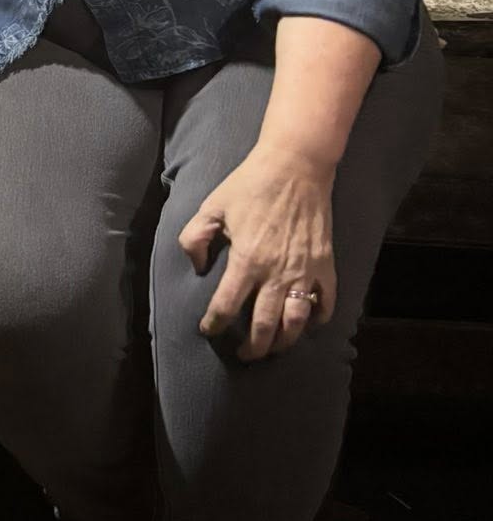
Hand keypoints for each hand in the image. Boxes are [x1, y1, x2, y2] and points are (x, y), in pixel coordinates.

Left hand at [178, 143, 336, 361]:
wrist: (296, 166)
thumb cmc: (250, 184)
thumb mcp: (211, 207)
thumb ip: (194, 239)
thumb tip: (196, 268)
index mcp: (246, 261)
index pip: (226, 306)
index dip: (214, 324)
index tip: (208, 330)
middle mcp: (276, 273)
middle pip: (264, 326)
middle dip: (252, 347)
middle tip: (244, 354)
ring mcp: (304, 272)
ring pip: (296, 322)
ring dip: (284, 342)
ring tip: (274, 348)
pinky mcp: (326, 265)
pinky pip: (326, 303)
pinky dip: (317, 319)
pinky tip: (307, 324)